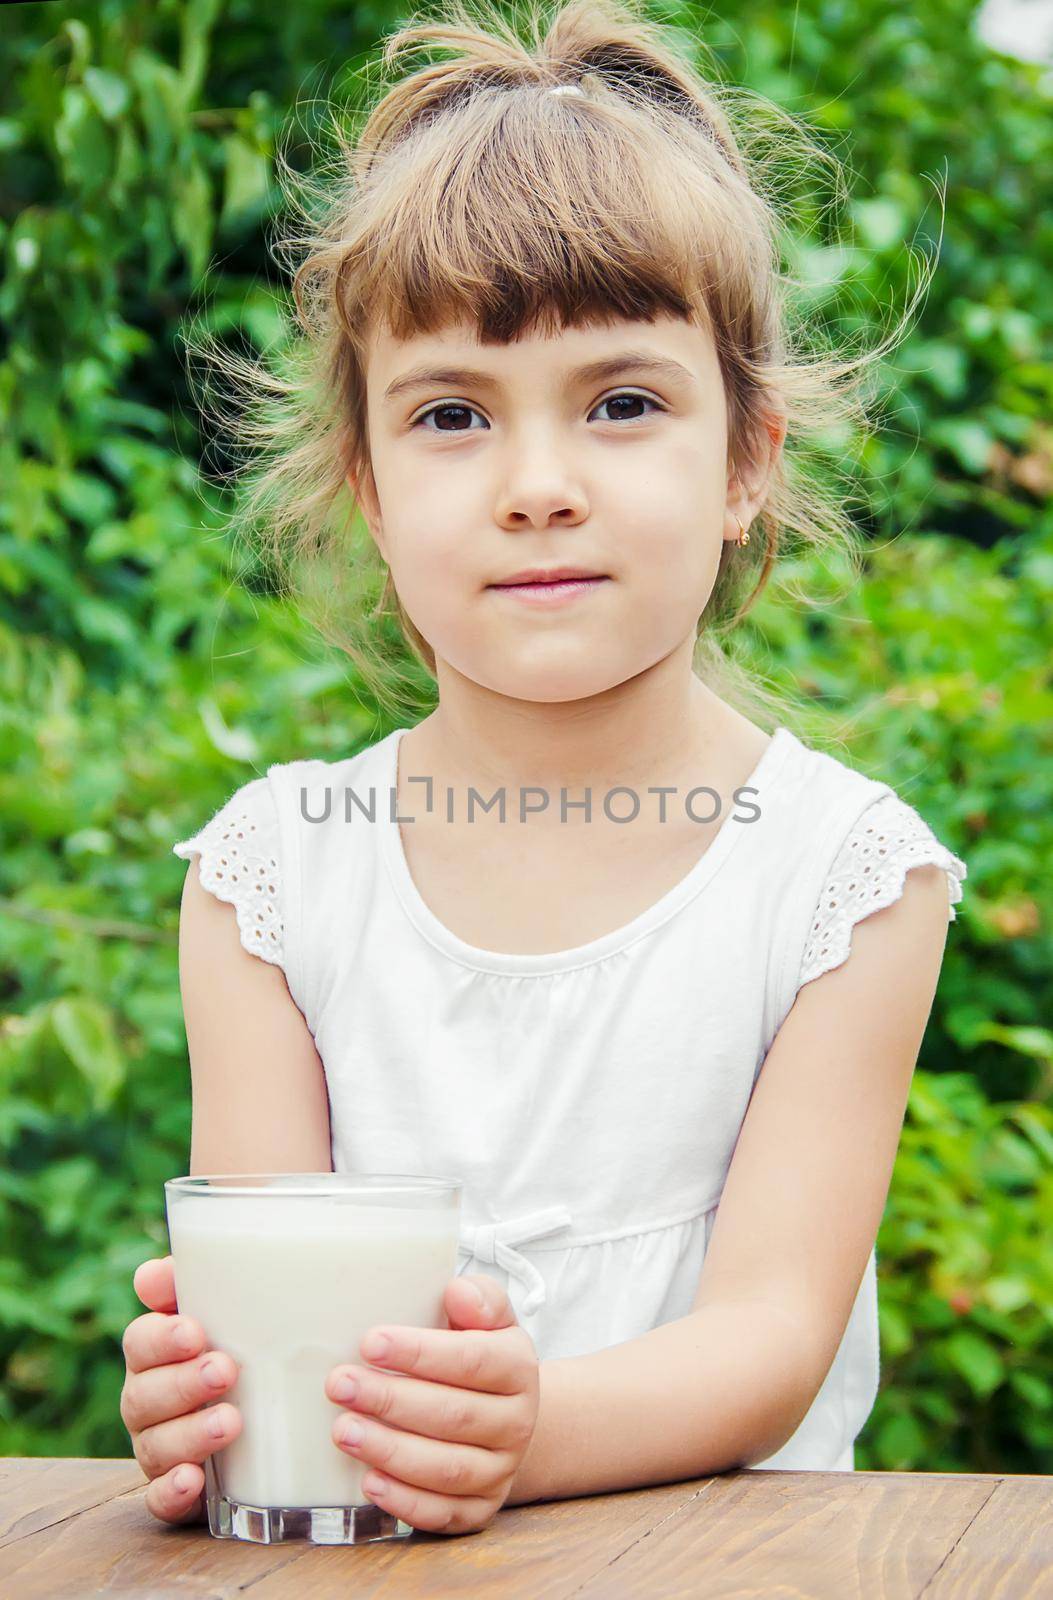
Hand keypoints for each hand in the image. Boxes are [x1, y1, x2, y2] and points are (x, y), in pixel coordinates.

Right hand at [119, 1255, 241, 1524]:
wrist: (279, 1425)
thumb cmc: (254, 1348)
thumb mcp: (241, 1311)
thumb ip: (208, 1281)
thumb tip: (152, 1273)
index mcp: (158, 1355)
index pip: (140, 1341)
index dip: (162, 1338)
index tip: (196, 1332)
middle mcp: (149, 1402)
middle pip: (143, 1395)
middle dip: (182, 1383)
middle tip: (225, 1371)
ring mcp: (160, 1451)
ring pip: (154, 1447)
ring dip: (188, 1434)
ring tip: (232, 1422)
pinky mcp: (177, 1495)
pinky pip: (160, 1501)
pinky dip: (172, 1491)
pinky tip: (193, 1479)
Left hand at [326, 1274, 540, 1535]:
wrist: (507, 1416)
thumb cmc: (480, 1355)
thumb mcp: (489, 1317)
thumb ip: (478, 1298)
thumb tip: (457, 1292)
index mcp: (519, 1367)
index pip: (472, 1360)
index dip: (420, 1352)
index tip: (370, 1342)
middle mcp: (518, 1422)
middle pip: (453, 1415)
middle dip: (390, 1400)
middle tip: (339, 1384)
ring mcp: (501, 1471)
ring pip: (447, 1469)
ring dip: (390, 1451)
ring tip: (343, 1430)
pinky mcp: (482, 1509)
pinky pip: (444, 1513)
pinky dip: (405, 1501)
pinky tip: (368, 1480)